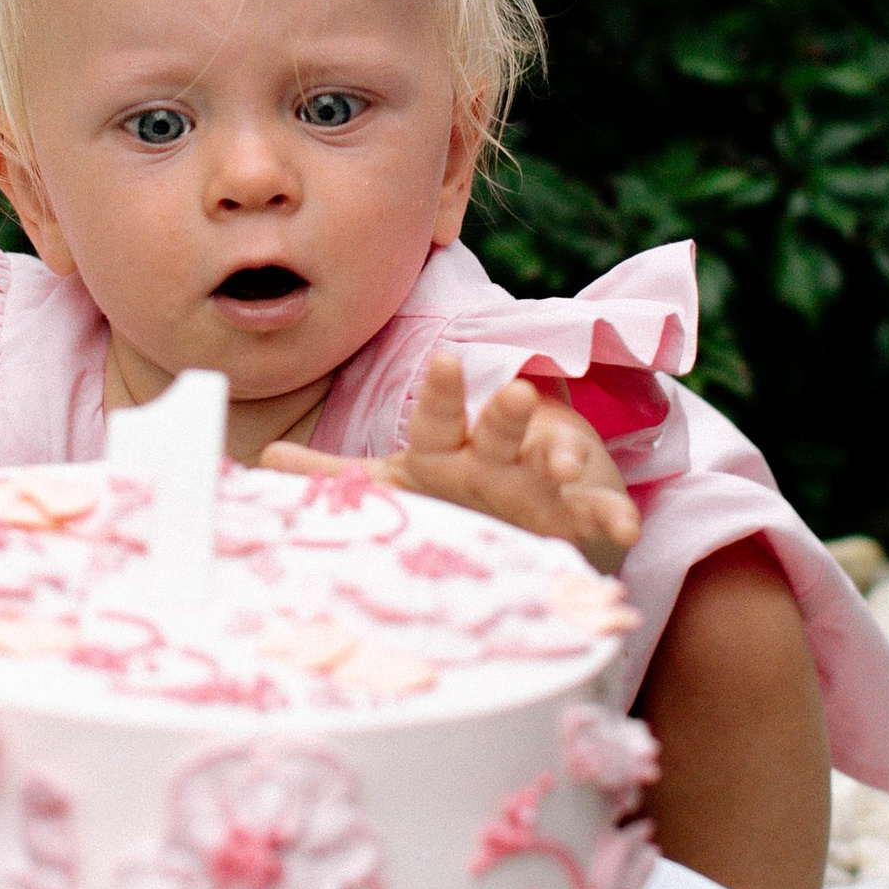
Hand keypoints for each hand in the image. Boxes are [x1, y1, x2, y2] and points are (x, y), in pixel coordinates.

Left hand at [263, 350, 639, 574]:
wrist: (527, 514)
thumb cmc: (454, 491)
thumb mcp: (397, 482)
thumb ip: (337, 473)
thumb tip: (265, 459)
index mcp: (447, 445)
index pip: (440, 412)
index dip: (444, 390)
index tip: (447, 359)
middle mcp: (496, 455)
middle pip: (502, 427)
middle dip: (508, 412)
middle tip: (520, 392)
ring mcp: (540, 480)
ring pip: (552, 462)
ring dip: (562, 459)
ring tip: (565, 460)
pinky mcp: (576, 513)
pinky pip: (596, 515)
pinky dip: (611, 519)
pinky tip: (623, 529)